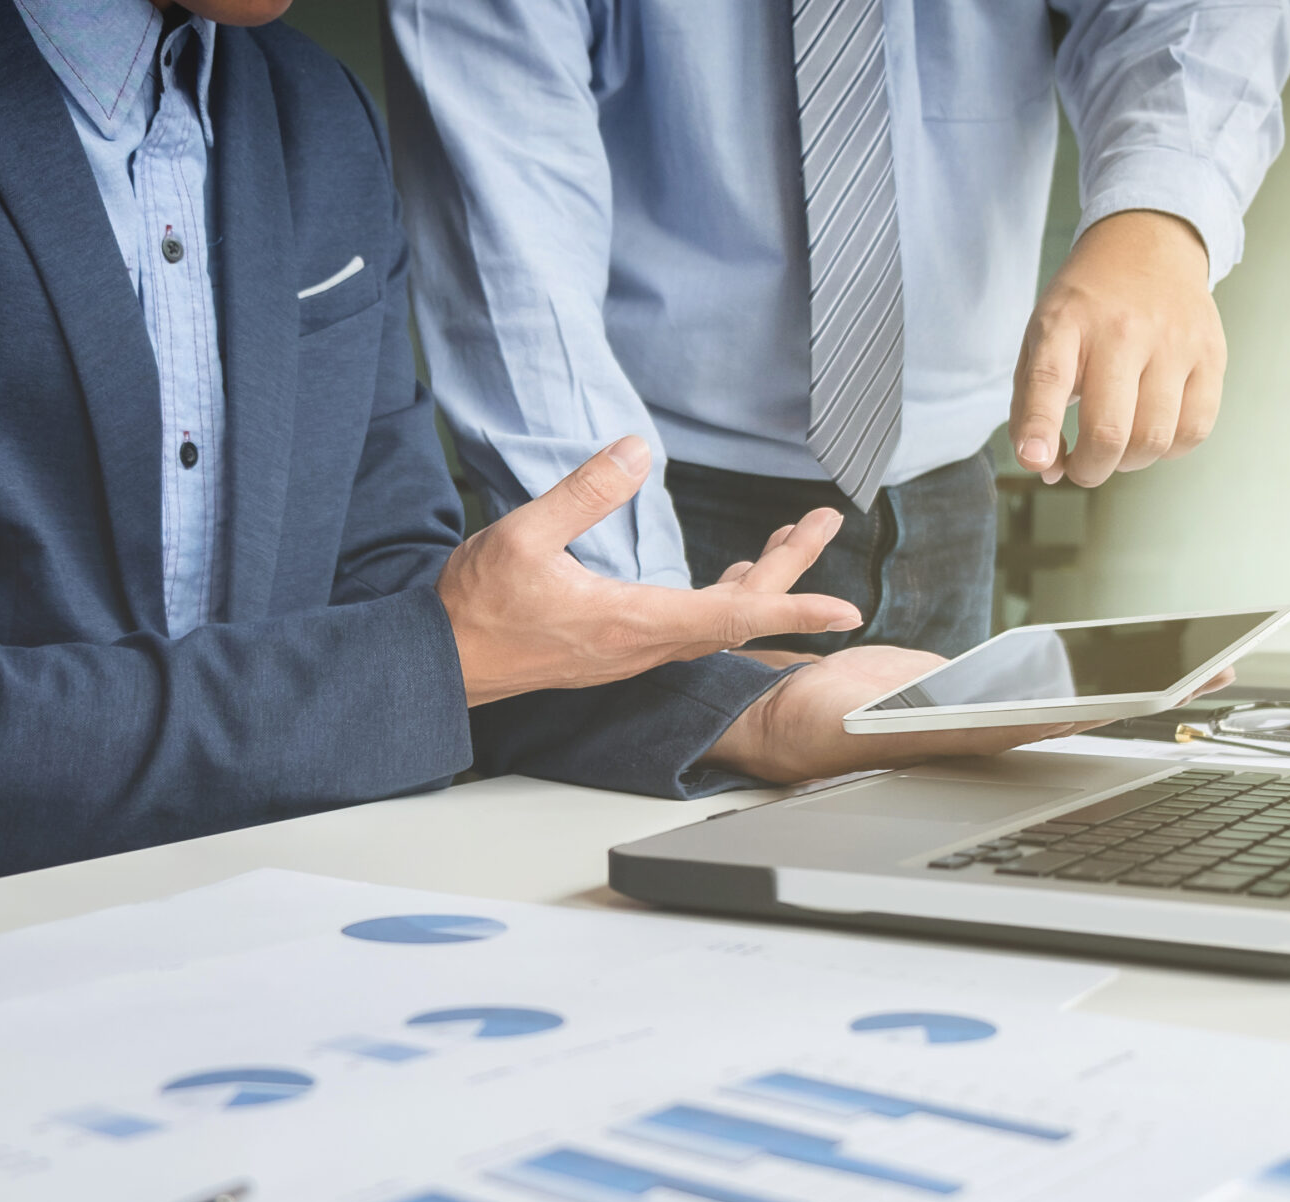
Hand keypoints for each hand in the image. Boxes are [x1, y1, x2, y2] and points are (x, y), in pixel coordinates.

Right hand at [439, 437, 859, 705]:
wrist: (444, 661)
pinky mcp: (618, 649)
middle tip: (824, 522)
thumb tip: (637, 451)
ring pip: (715, 622)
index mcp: (631, 621)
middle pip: (736, 614)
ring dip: (759, 584)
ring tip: (791, 541)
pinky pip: (690, 628)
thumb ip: (584, 492)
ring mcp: (631, 651)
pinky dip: (725, 601)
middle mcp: (642, 644)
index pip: (732, 616)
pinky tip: (733, 579)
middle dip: (790, 570)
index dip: (794, 606)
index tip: (846, 608)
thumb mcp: (523, 535)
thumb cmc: (477, 605)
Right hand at [705, 648, 1236, 783]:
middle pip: (1095, 704)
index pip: (1070, 717)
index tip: (1181, 685)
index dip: (1129, 699)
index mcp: (978, 736)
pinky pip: (1046, 675)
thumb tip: (995, 720)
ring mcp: (992, 708)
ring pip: (1081, 689)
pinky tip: (1128, 650)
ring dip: (1138, 671)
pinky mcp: (979, 687)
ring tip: (1197, 655)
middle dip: (1159, 686)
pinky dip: (1091, 661)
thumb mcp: (871, 721)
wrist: (785, 719)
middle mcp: (997, 728)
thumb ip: (930, 721)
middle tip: (1225, 669)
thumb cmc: (819, 728)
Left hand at [1010, 210, 1223, 488]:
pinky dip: (1169, 449)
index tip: (1037, 461)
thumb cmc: (1086, 308)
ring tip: (1117, 445)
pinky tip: (1152, 430)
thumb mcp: (1040, 337)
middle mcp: (1123, 330)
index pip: (1051, 380)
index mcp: (1066, 323)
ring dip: (1128, 463)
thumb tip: (1046, 467)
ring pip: (1153, 439)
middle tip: (1082, 466)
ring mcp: (1173, 341)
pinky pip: (1195, 430)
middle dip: (1088, 470)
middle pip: (1108, 430)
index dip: (1041, 428)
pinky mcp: (1211, 354)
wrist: (1147, 244)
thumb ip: (1031, 405)